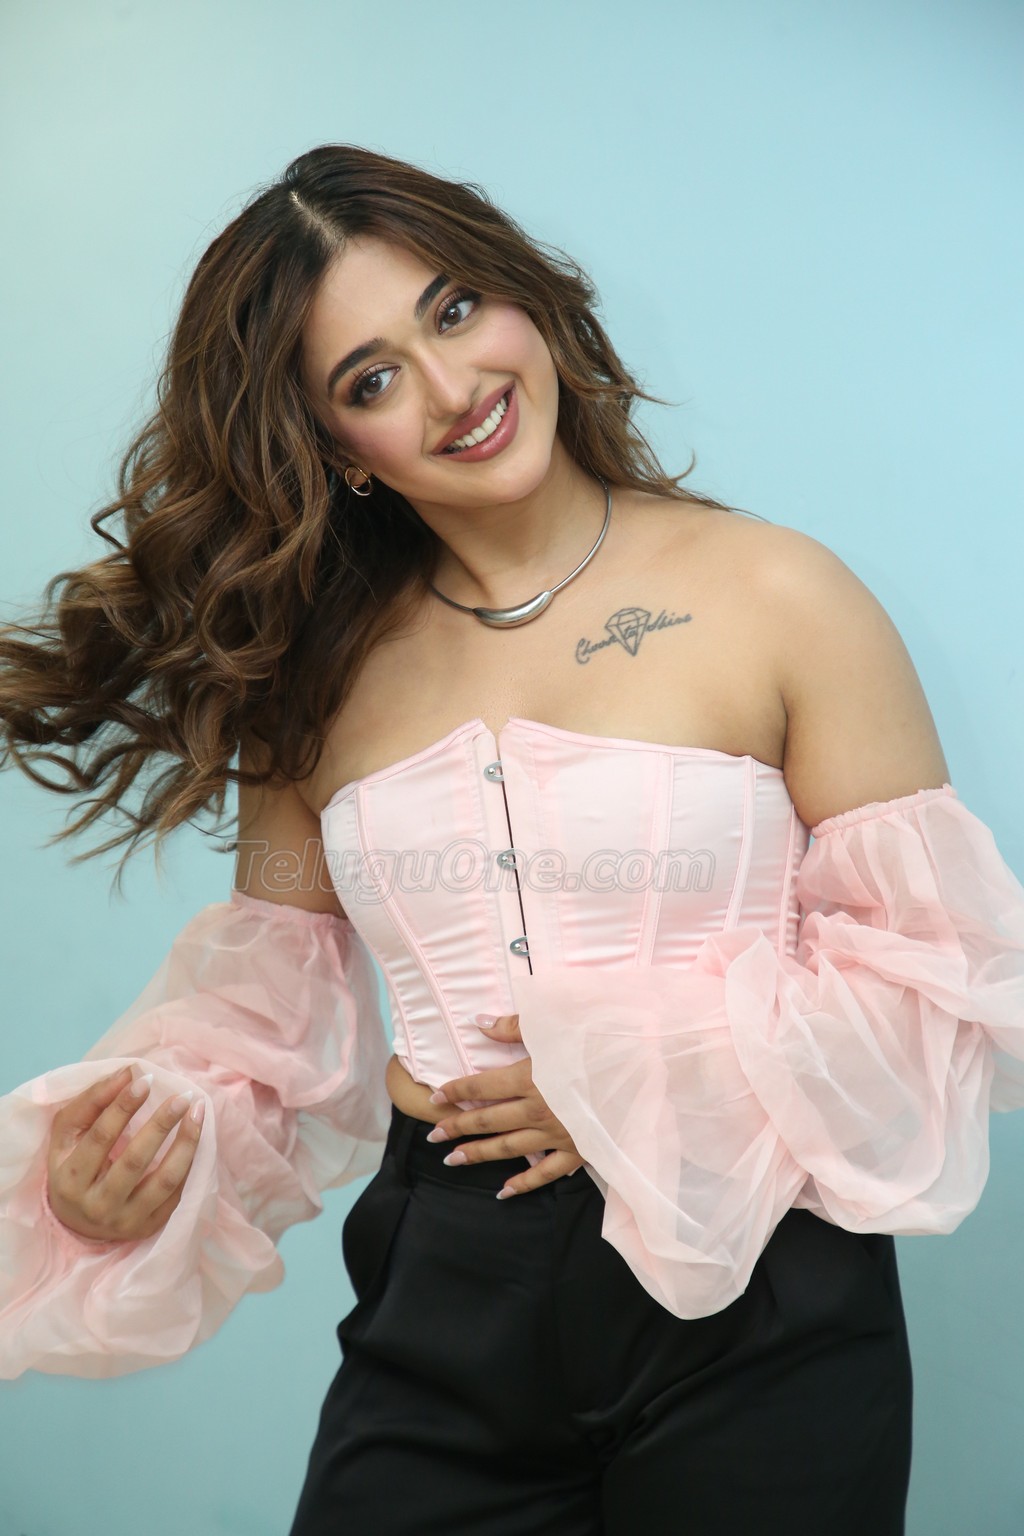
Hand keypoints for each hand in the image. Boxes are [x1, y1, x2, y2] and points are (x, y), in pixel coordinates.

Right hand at [46, 1064, 204, 1242]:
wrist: (76, 1221)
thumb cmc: (73, 1164)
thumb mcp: (68, 1133)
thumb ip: (93, 1101)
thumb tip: (128, 1072)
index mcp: (70, 1179)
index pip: (100, 1138)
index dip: (123, 1106)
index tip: (147, 1080)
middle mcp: (97, 1204)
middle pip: (134, 1161)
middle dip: (161, 1124)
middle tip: (182, 1096)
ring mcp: (126, 1220)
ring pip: (164, 1181)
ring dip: (186, 1143)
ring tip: (198, 1112)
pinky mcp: (149, 1226)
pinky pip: (177, 1193)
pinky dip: (190, 1162)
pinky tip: (195, 1138)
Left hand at [427, 1014, 585, 1197]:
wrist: (648, 1074)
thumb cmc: (603, 1044)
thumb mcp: (559, 1026)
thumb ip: (516, 1026)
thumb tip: (480, 1023)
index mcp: (531, 1077)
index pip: (481, 1086)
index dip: (455, 1091)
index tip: (434, 1098)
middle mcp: (538, 1110)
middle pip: (489, 1120)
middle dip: (458, 1127)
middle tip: (434, 1135)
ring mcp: (558, 1135)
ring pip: (509, 1148)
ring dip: (479, 1154)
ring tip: (453, 1159)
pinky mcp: (579, 1151)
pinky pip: (546, 1173)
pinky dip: (523, 1183)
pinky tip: (503, 1190)